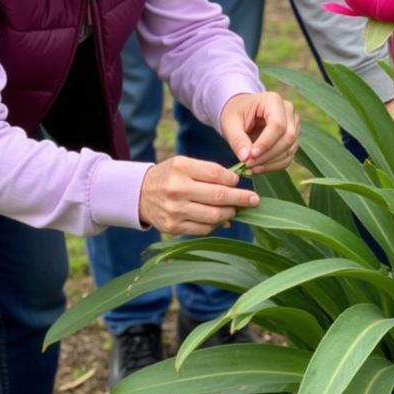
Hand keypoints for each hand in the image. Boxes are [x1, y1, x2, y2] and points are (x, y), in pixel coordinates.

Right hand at [138, 156, 258, 235]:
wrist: (139, 194)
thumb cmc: (169, 175)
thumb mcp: (184, 164)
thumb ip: (208, 172)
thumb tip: (235, 185)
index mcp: (181, 168)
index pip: (216, 174)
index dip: (233, 179)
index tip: (240, 181)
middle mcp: (177, 189)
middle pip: (218, 196)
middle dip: (241, 198)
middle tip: (254, 200)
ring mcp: (175, 210)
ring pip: (213, 216)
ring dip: (230, 213)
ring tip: (235, 210)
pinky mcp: (173, 227)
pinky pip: (203, 229)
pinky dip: (216, 225)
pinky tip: (221, 219)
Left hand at [220, 91, 299, 172]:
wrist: (241, 111)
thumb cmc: (235, 113)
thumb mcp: (230, 123)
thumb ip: (237, 139)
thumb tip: (245, 158)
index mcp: (273, 100)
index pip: (278, 124)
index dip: (266, 143)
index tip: (250, 156)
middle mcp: (288, 110)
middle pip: (288, 137)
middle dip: (268, 155)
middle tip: (248, 164)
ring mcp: (293, 123)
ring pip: (290, 148)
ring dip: (270, 162)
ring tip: (251, 167)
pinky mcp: (293, 137)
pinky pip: (289, 155)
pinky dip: (274, 165)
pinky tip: (258, 167)